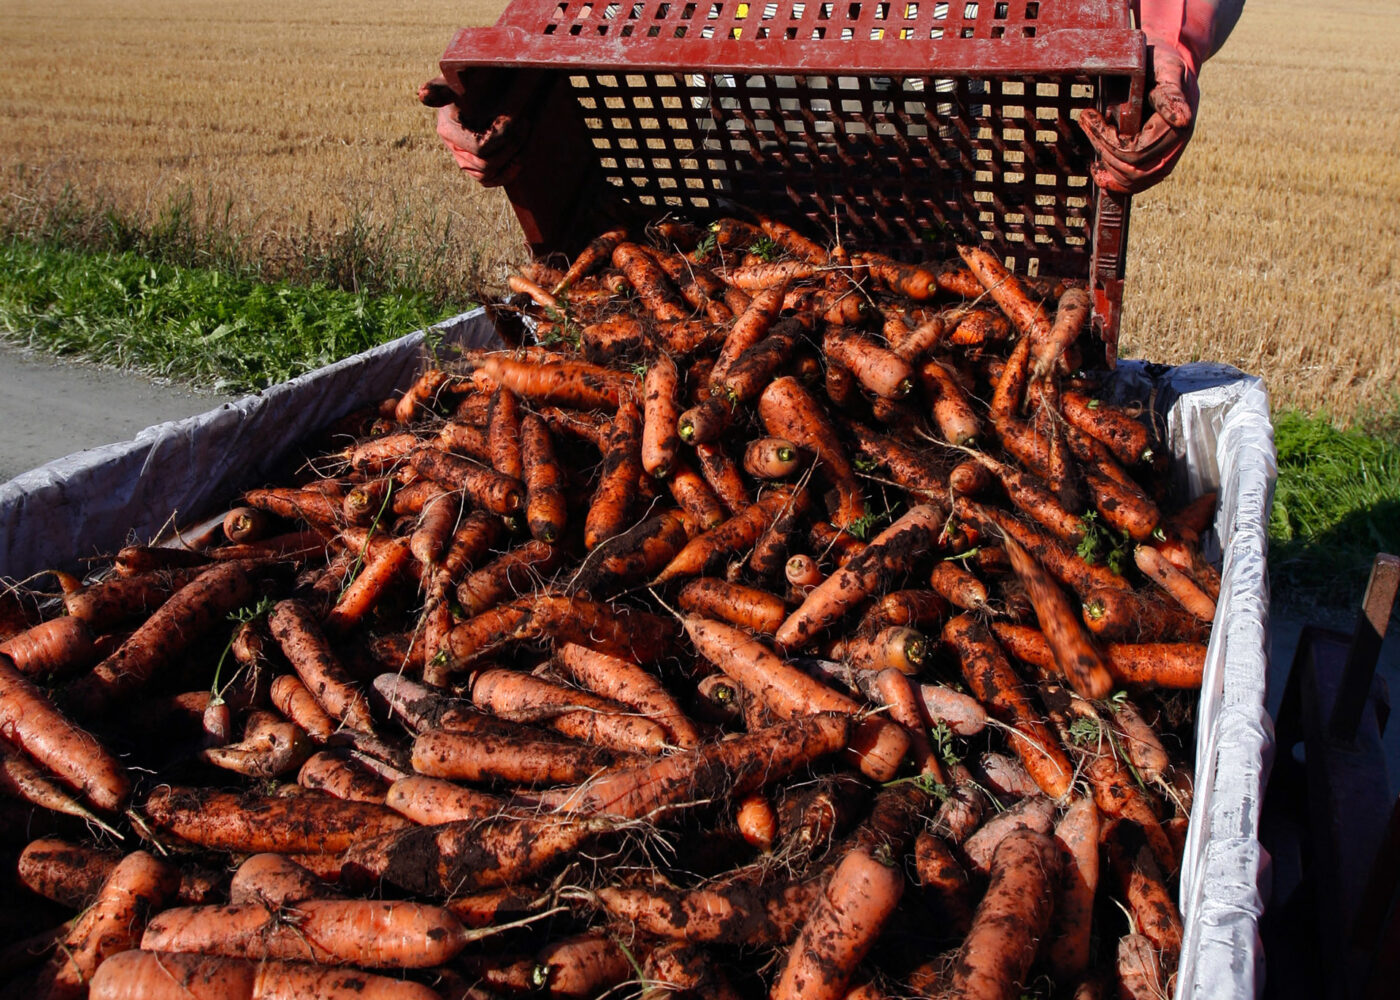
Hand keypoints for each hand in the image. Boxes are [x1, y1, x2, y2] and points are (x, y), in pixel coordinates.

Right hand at [418, 75, 528, 187]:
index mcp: (448, 130)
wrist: (475, 86)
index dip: (501, 138)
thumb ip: (441, 87)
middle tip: (525, 124)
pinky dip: (506, 175)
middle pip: (485, 165)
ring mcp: (464, 161)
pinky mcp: (475, 167)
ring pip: (488, 175)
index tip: (515, 119)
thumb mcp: (454, 80)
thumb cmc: (467, 81)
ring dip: (511, 160)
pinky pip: (489, 180)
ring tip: (524, 138)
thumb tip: (423, 94)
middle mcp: (454, 149)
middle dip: (510, 147)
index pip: (479, 148)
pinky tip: (519, 160)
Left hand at [1078, 40, 1199, 193]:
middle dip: (1103, 147)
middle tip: (1086, 119)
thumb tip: (1183, 121)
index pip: (1137, 151)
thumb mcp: (1168, 68)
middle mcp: (1174, 146)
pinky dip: (1113, 182)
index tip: (1088, 114)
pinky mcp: (1154, 160)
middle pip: (1133, 169)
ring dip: (1106, 163)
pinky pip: (1135, 184)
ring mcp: (1165, 156)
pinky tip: (1098, 170)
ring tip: (1091, 132)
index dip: (1107, 140)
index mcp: (1178, 126)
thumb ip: (1172, 94)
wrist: (1166, 63)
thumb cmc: (1163, 62)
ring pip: (1132, 180)